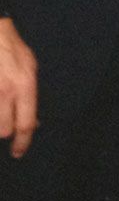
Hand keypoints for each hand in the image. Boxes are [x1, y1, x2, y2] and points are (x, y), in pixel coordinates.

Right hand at [0, 18, 36, 157]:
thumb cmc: (12, 49)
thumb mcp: (30, 68)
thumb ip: (30, 96)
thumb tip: (33, 122)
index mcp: (24, 86)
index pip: (26, 124)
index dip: (22, 142)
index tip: (18, 152)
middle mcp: (6, 92)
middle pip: (3, 130)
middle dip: (4, 131)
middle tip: (5, 125)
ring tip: (1, 110)